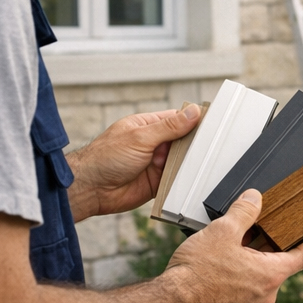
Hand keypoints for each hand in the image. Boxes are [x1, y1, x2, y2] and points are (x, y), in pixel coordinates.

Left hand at [66, 105, 202, 221]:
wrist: (90, 189)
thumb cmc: (105, 158)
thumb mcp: (141, 137)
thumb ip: (169, 126)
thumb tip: (192, 112)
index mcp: (147, 126)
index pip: (177, 119)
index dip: (194, 121)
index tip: (212, 122)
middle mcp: (153, 144)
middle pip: (183, 141)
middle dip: (194, 144)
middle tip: (212, 145)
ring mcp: (156, 163)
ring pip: (182, 161)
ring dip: (189, 163)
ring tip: (204, 162)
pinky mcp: (157, 182)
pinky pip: (176, 180)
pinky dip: (183, 180)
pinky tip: (192, 179)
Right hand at [164, 190, 302, 302]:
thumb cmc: (196, 272)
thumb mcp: (223, 230)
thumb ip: (244, 211)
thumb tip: (255, 199)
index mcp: (271, 276)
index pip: (300, 258)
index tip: (301, 234)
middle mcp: (265, 296)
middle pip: (278, 267)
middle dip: (268, 248)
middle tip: (256, 232)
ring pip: (260, 279)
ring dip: (252, 263)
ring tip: (235, 247)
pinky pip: (245, 291)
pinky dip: (240, 277)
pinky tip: (223, 265)